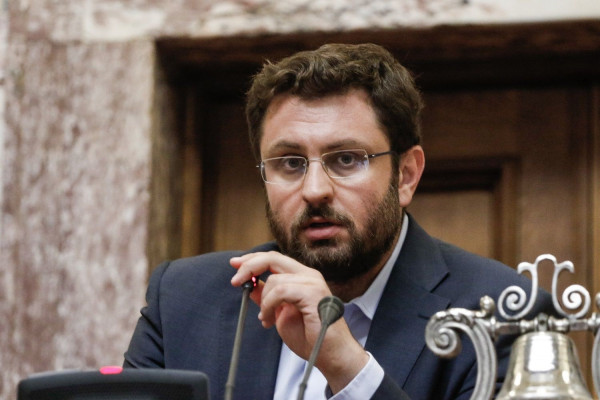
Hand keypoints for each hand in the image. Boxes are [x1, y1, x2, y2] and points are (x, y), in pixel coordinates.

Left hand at [230, 251, 368, 392]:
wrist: (331, 354)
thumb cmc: (310, 336)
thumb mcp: (280, 314)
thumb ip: (268, 298)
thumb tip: (250, 285)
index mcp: (302, 277)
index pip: (274, 258)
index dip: (252, 259)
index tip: (234, 264)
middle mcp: (309, 275)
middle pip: (273, 257)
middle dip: (249, 266)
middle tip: (235, 281)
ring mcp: (313, 282)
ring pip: (274, 279)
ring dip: (263, 301)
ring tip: (266, 319)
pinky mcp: (313, 293)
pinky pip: (281, 291)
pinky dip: (269, 305)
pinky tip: (270, 319)